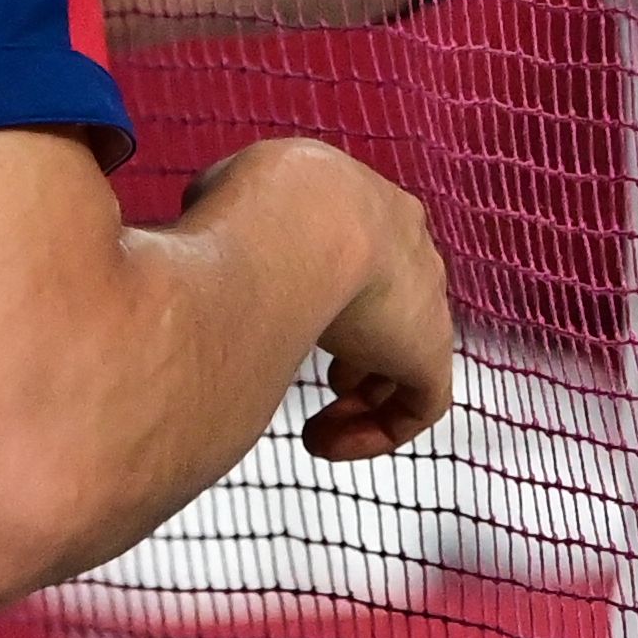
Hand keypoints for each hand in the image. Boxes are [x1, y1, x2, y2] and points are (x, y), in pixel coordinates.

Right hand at [188, 139, 453, 459]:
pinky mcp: (430, 352)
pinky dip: (375, 432)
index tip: (289, 322)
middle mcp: (407, 248)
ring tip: (314, 429)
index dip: (326, 295)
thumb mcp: (228, 193)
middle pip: (390, 308)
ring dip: (360, 397)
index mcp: (365, 207)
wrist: (303, 216)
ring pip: (405, 360)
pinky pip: (418, 406)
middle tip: (322, 374)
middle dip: (354, 349)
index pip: (361, 256)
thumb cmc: (257, 202)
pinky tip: (321, 444)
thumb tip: (207, 226)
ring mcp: (424, 301)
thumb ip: (227, 213)